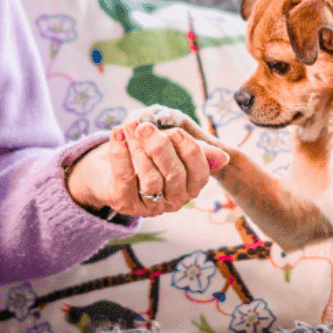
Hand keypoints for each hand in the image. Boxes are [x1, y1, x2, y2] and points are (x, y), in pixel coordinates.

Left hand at [65, 109, 229, 216]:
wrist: (109, 172)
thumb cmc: (148, 158)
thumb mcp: (174, 151)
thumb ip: (196, 151)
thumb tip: (224, 157)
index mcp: (190, 188)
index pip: (199, 171)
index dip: (188, 148)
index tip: (173, 131)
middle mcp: (173, 201)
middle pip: (175, 175)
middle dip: (161, 146)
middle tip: (146, 126)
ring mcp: (148, 205)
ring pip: (151, 179)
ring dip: (140, 148)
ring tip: (132, 127)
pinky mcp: (124, 201)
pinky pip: (124, 177)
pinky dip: (120, 151)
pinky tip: (118, 132)